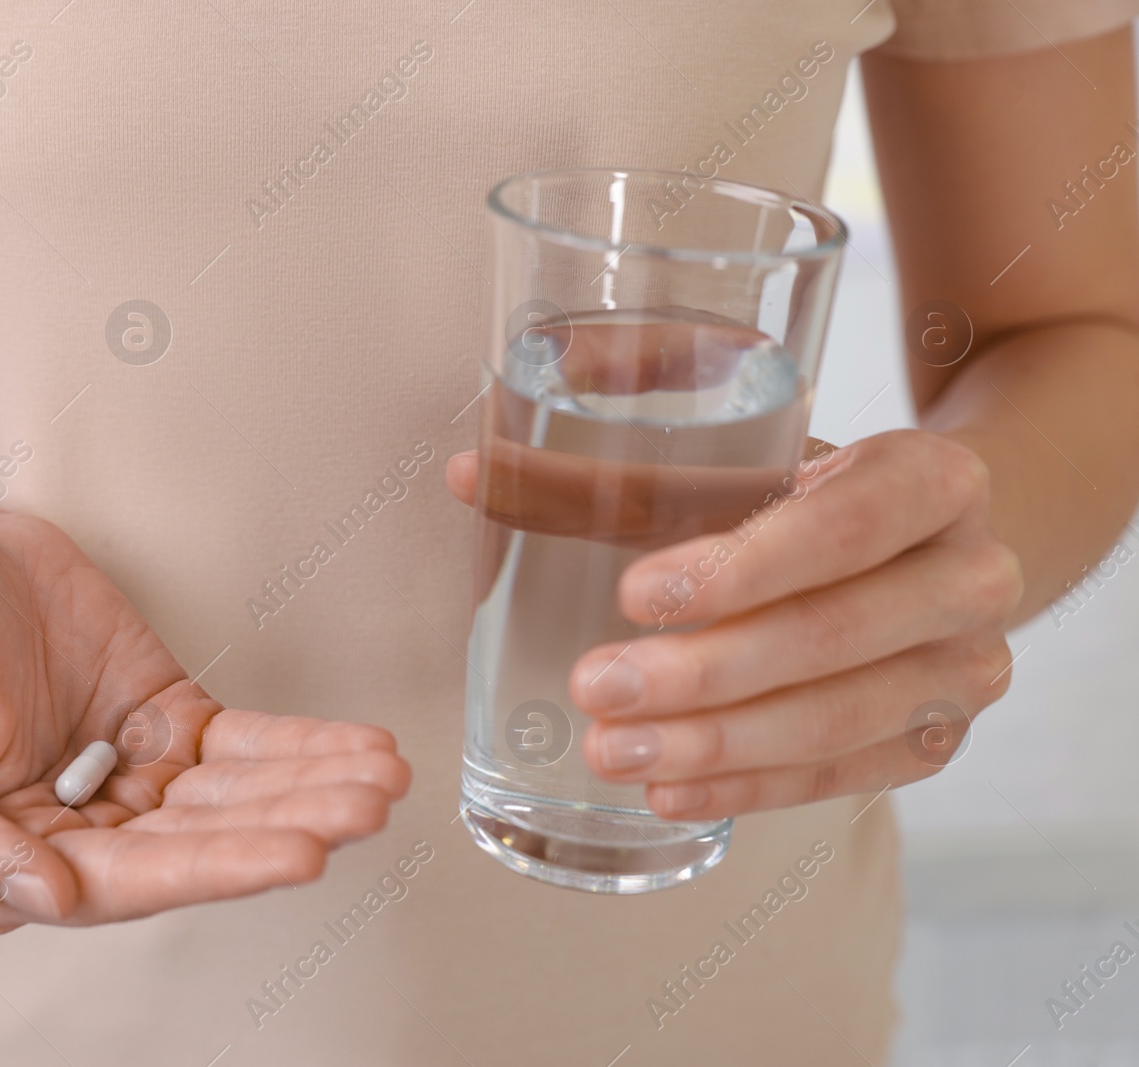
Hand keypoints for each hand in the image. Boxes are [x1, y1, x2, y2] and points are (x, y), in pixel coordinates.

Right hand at [0, 494, 410, 932]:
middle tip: (369, 807)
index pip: (134, 877)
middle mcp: (87, 831)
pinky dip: (306, 747)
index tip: (303, 854)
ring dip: (314, 789)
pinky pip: (247, 744)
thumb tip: (53, 904)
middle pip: (206, 840)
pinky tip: (364, 750)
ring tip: (386, 778)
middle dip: (292, 825)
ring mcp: (134, 776)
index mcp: (18, 857)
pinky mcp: (168, 721)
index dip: (220, 867)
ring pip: (238, 797)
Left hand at [446, 428, 1022, 819]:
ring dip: (716, 745)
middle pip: (834, 637)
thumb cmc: (808, 483)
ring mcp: (962, 671)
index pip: (845, 525)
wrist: (928, 539)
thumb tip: (472, 472)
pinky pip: (839, 778)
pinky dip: (747, 788)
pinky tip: (668, 791)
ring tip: (611, 752)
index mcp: (933, 478)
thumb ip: (620, 442)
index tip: (635, 594)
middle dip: (706, 674)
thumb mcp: (746, 442)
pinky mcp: (933, 740)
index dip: (742, 565)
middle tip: (595, 686)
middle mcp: (971, 576)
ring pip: (836, 722)